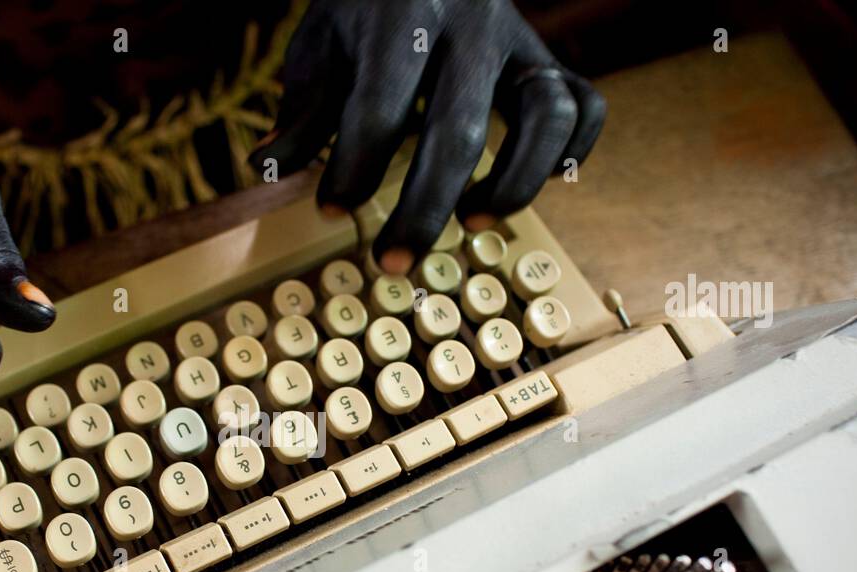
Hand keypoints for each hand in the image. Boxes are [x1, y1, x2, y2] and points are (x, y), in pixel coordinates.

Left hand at [251, 0, 604, 272]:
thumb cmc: (365, 9)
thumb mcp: (322, 43)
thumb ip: (303, 106)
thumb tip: (273, 168)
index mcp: (401, 17)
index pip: (379, 109)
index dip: (353, 170)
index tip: (333, 211)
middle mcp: (471, 24)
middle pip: (457, 132)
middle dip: (421, 209)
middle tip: (392, 261)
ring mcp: (519, 40)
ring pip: (543, 117)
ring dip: (511, 183)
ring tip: (471, 224)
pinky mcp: (547, 56)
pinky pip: (584, 105)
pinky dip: (569, 152)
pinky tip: (529, 183)